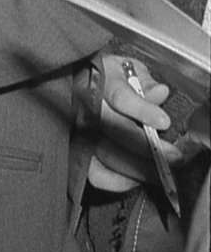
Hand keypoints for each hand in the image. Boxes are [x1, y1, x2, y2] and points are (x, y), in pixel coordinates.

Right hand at [77, 53, 176, 188]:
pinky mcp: (78, 153)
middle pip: (114, 129)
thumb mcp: (127, 70)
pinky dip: (117, 181)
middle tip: (173, 156)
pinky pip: (95, 173)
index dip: (141, 109)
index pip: (119, 95)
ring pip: (107, 153)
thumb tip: (160, 92)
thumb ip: (145, 81)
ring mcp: (79, 131)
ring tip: (162, 173)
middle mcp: (85, 107)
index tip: (163, 121)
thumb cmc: (109, 80)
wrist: (79, 87)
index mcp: (99, 81)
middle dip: (146, 146)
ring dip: (138, 167)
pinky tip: (135, 179)